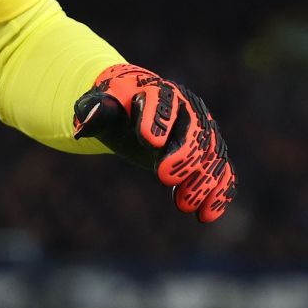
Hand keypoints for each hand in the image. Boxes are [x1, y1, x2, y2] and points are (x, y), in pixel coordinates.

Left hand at [73, 63, 235, 222]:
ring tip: (184, 205)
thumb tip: (85, 123)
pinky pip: (222, 172)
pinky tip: (207, 215)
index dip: (157, 121)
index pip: (163, 103)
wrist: (134, 107)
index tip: (149, 143)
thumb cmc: (114, 107)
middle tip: (164, 178)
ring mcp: (202, 132)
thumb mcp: (99, 107)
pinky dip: (219, 192)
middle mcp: (188, 110)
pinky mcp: (209, 154)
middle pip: (195, 132)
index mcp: (159, 91)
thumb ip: (94, 112)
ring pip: (212, 155)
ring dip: (202, 181)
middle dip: (183, 155)